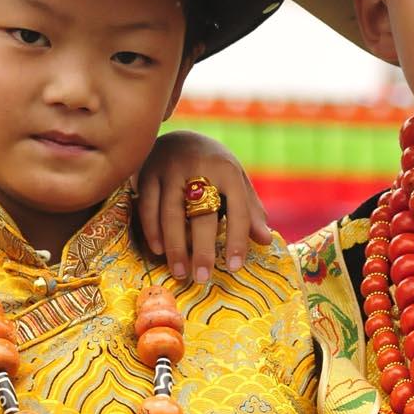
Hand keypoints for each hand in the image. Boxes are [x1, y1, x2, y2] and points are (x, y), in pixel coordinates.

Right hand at [135, 131, 270, 286]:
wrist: (180, 135)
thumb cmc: (214, 167)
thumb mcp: (236, 181)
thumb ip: (249, 210)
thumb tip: (265, 241)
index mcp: (228, 171)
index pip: (237, 209)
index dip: (237, 240)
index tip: (235, 267)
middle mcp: (200, 167)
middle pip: (202, 214)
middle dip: (202, 249)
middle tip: (202, 278)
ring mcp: (171, 169)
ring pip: (171, 213)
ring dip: (175, 246)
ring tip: (180, 273)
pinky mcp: (148, 172)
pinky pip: (148, 205)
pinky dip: (152, 230)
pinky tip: (158, 251)